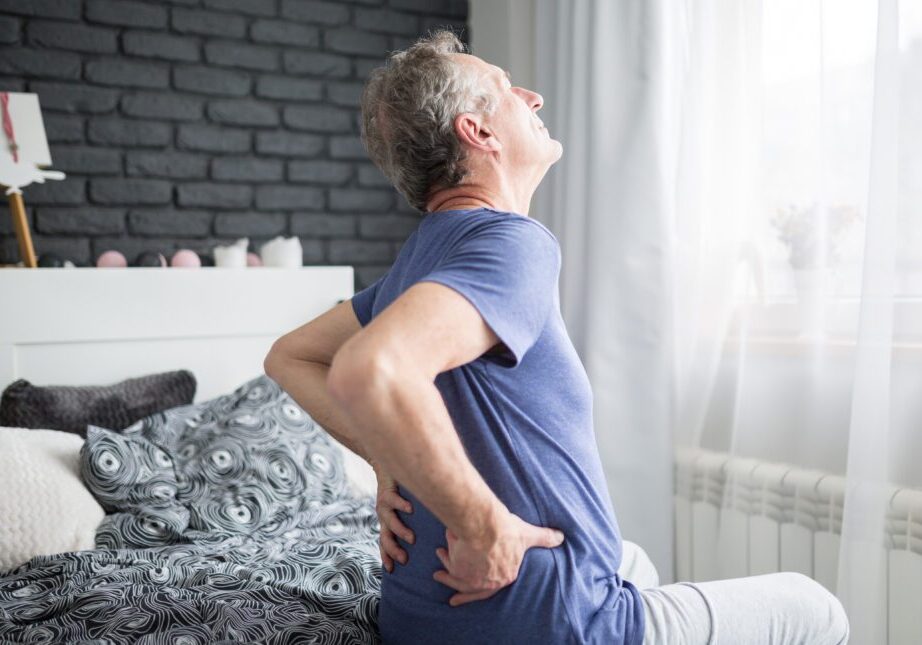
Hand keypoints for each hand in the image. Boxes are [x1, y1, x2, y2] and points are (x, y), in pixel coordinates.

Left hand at [372, 461, 414, 572]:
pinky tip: (410, 510)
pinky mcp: (387, 490)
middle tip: (404, 560)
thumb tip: (438, 529)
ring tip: (411, 539)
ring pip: (389, 520)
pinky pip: (393, 499)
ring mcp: (384, 503)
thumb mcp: (404, 506)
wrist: (383, 463)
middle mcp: (384, 514)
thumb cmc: (400, 486)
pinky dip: (401, 505)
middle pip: (385, 536)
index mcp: (387, 520)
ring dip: (400, 531)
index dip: (387, 555)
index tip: (391, 569)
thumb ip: (415, 519)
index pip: (385, 542)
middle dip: (393, 550)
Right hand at [433, 504, 564, 606]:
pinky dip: (445, 560)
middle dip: (463, 593)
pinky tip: (441, 553)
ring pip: (458, 579)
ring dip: (449, 578)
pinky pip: (450, 565)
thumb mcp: (528, 534)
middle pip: (473, 590)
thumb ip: (545, 537)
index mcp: (505, 575)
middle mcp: (488, 581)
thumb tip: (562, 537)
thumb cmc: (507, 530)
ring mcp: (472, 577)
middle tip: (454, 599)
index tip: (480, 583)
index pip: (495, 584)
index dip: (487, 584)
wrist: (486, 527)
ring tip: (440, 574)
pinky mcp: (458, 568)